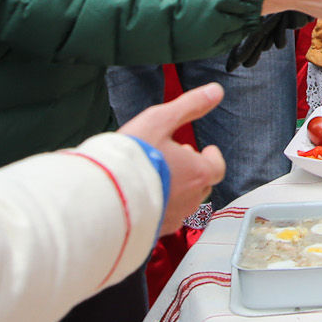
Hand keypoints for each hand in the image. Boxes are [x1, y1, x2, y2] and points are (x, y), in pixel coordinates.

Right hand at [118, 83, 228, 234]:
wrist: (104, 194)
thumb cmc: (133, 157)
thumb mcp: (160, 121)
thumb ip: (190, 105)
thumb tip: (215, 91)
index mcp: (198, 173)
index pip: (217, 168)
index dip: (212, 158)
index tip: (205, 151)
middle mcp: (190, 199)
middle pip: (201, 186)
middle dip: (194, 171)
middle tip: (178, 159)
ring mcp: (173, 218)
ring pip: (184, 203)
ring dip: (177, 189)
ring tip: (159, 176)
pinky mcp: (154, 231)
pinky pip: (165, 218)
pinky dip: (160, 206)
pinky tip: (144, 195)